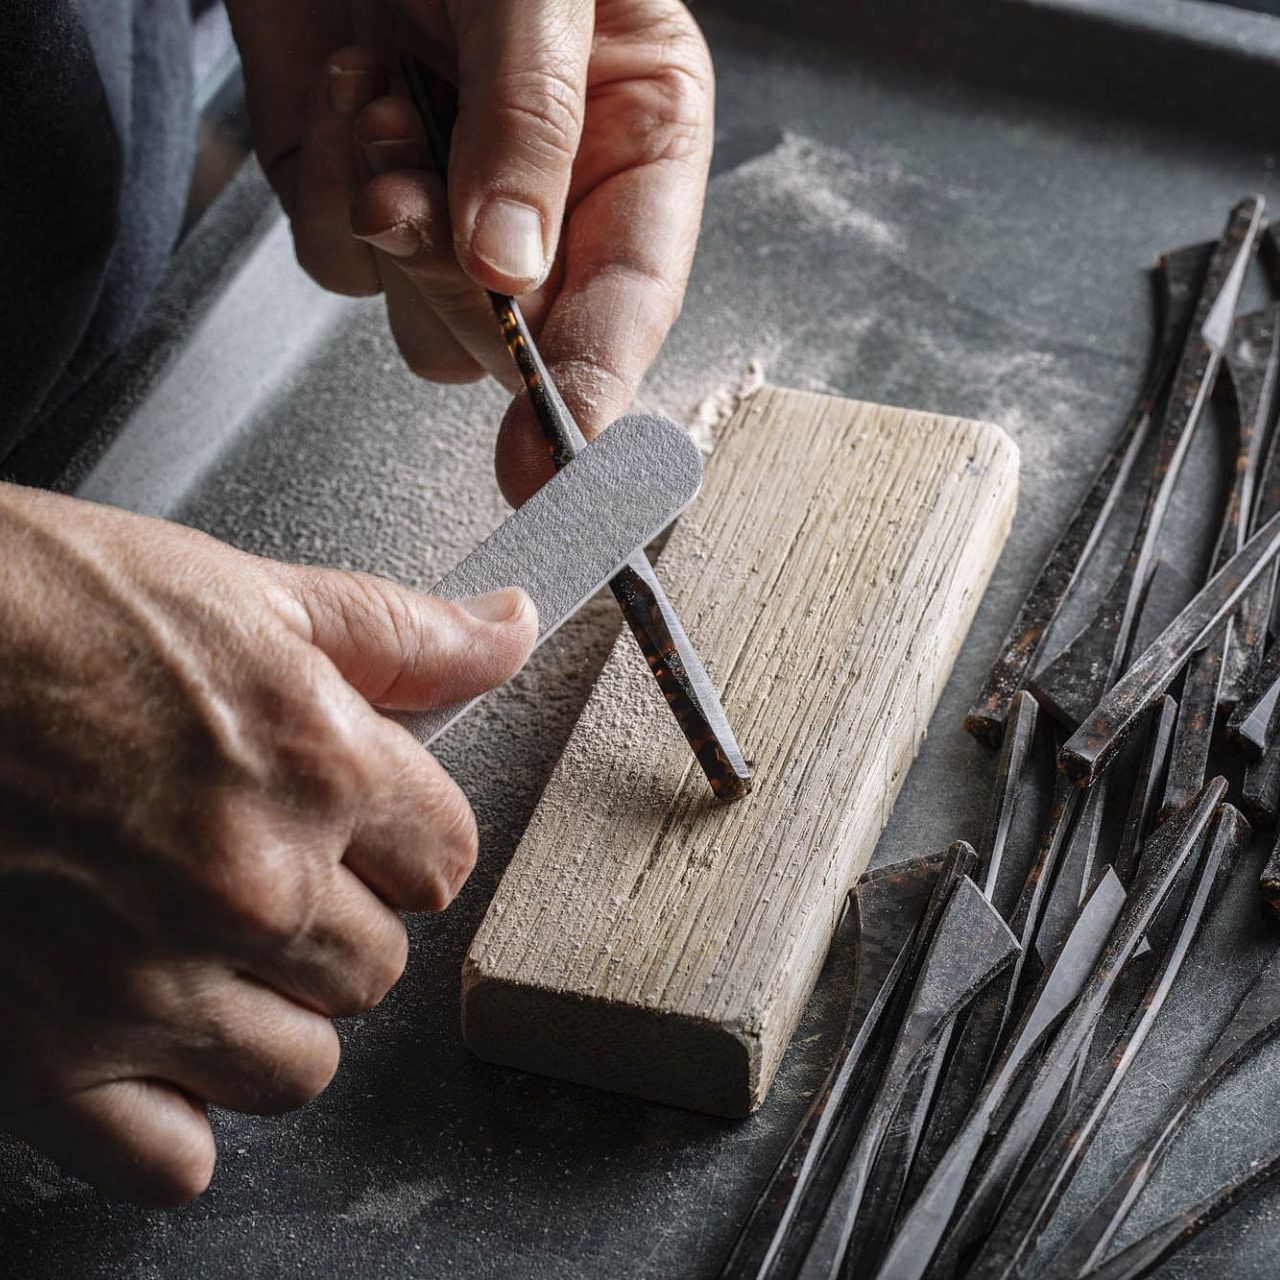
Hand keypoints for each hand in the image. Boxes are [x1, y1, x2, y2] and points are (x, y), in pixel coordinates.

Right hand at [0, 483, 535, 1203]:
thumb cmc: (41, 612)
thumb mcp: (247, 597)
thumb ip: (402, 635)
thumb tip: (509, 631)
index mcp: (316, 767)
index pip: (446, 861)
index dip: (404, 845)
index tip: (364, 837)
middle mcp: (249, 886)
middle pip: (377, 967)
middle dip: (336, 926)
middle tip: (259, 878)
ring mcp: (150, 985)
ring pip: (297, 1066)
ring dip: (267, 1019)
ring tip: (200, 951)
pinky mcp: (46, 1061)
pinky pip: (171, 1160)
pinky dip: (170, 1115)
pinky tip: (145, 1043)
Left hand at [225, 0, 713, 502]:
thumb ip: (532, 127)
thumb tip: (512, 270)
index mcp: (640, 146)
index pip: (632, 305)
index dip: (595, 390)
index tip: (564, 473)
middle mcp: (555, 198)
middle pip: (520, 340)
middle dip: (461, 288)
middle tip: (423, 189)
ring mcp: (455, 207)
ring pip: (426, 323)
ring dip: (389, 225)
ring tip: (385, 93)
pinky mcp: (366, 197)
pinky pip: (343, 261)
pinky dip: (331, 191)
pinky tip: (350, 89)